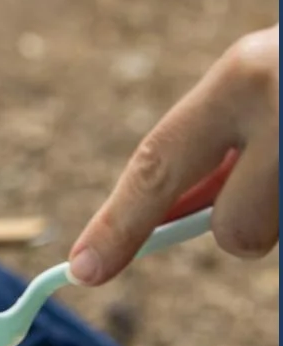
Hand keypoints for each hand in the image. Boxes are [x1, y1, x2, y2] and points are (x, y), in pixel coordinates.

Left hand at [69, 26, 278, 285]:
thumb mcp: (264, 84)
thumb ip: (223, 141)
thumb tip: (170, 215)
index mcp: (244, 75)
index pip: (157, 162)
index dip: (116, 223)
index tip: (82, 271)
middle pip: (238, 231)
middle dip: (243, 228)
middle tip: (272, 182)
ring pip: (281, 231)